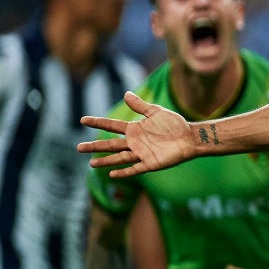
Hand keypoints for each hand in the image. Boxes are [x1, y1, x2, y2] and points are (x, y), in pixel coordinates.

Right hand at [78, 91, 196, 177]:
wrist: (190, 137)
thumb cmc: (174, 124)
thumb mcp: (156, 112)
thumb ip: (140, 106)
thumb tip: (125, 93)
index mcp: (134, 129)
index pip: (111, 126)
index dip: (98, 122)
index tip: (82, 120)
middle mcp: (135, 142)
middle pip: (110, 144)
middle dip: (95, 147)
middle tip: (78, 148)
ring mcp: (141, 154)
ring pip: (119, 158)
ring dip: (106, 161)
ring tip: (91, 163)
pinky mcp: (150, 163)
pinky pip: (135, 169)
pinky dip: (124, 172)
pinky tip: (112, 174)